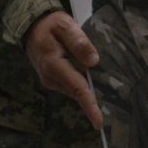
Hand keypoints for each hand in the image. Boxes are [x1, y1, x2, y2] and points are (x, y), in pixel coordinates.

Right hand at [24, 12, 101, 129]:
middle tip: (115, 98)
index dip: (89, 105)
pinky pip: (71, 86)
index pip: (76, 88)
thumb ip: (79, 42)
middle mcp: (51, 78)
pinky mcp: (53, 80)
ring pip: (75, 90)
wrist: (31, 27)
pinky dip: (82, 84)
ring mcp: (51, 81)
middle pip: (77, 92)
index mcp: (54, 65)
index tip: (99, 122)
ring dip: (88, 90)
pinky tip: (92, 78)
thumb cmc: (50, 25)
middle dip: (94, 98)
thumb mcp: (65, 26)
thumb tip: (93, 61)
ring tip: (107, 85)